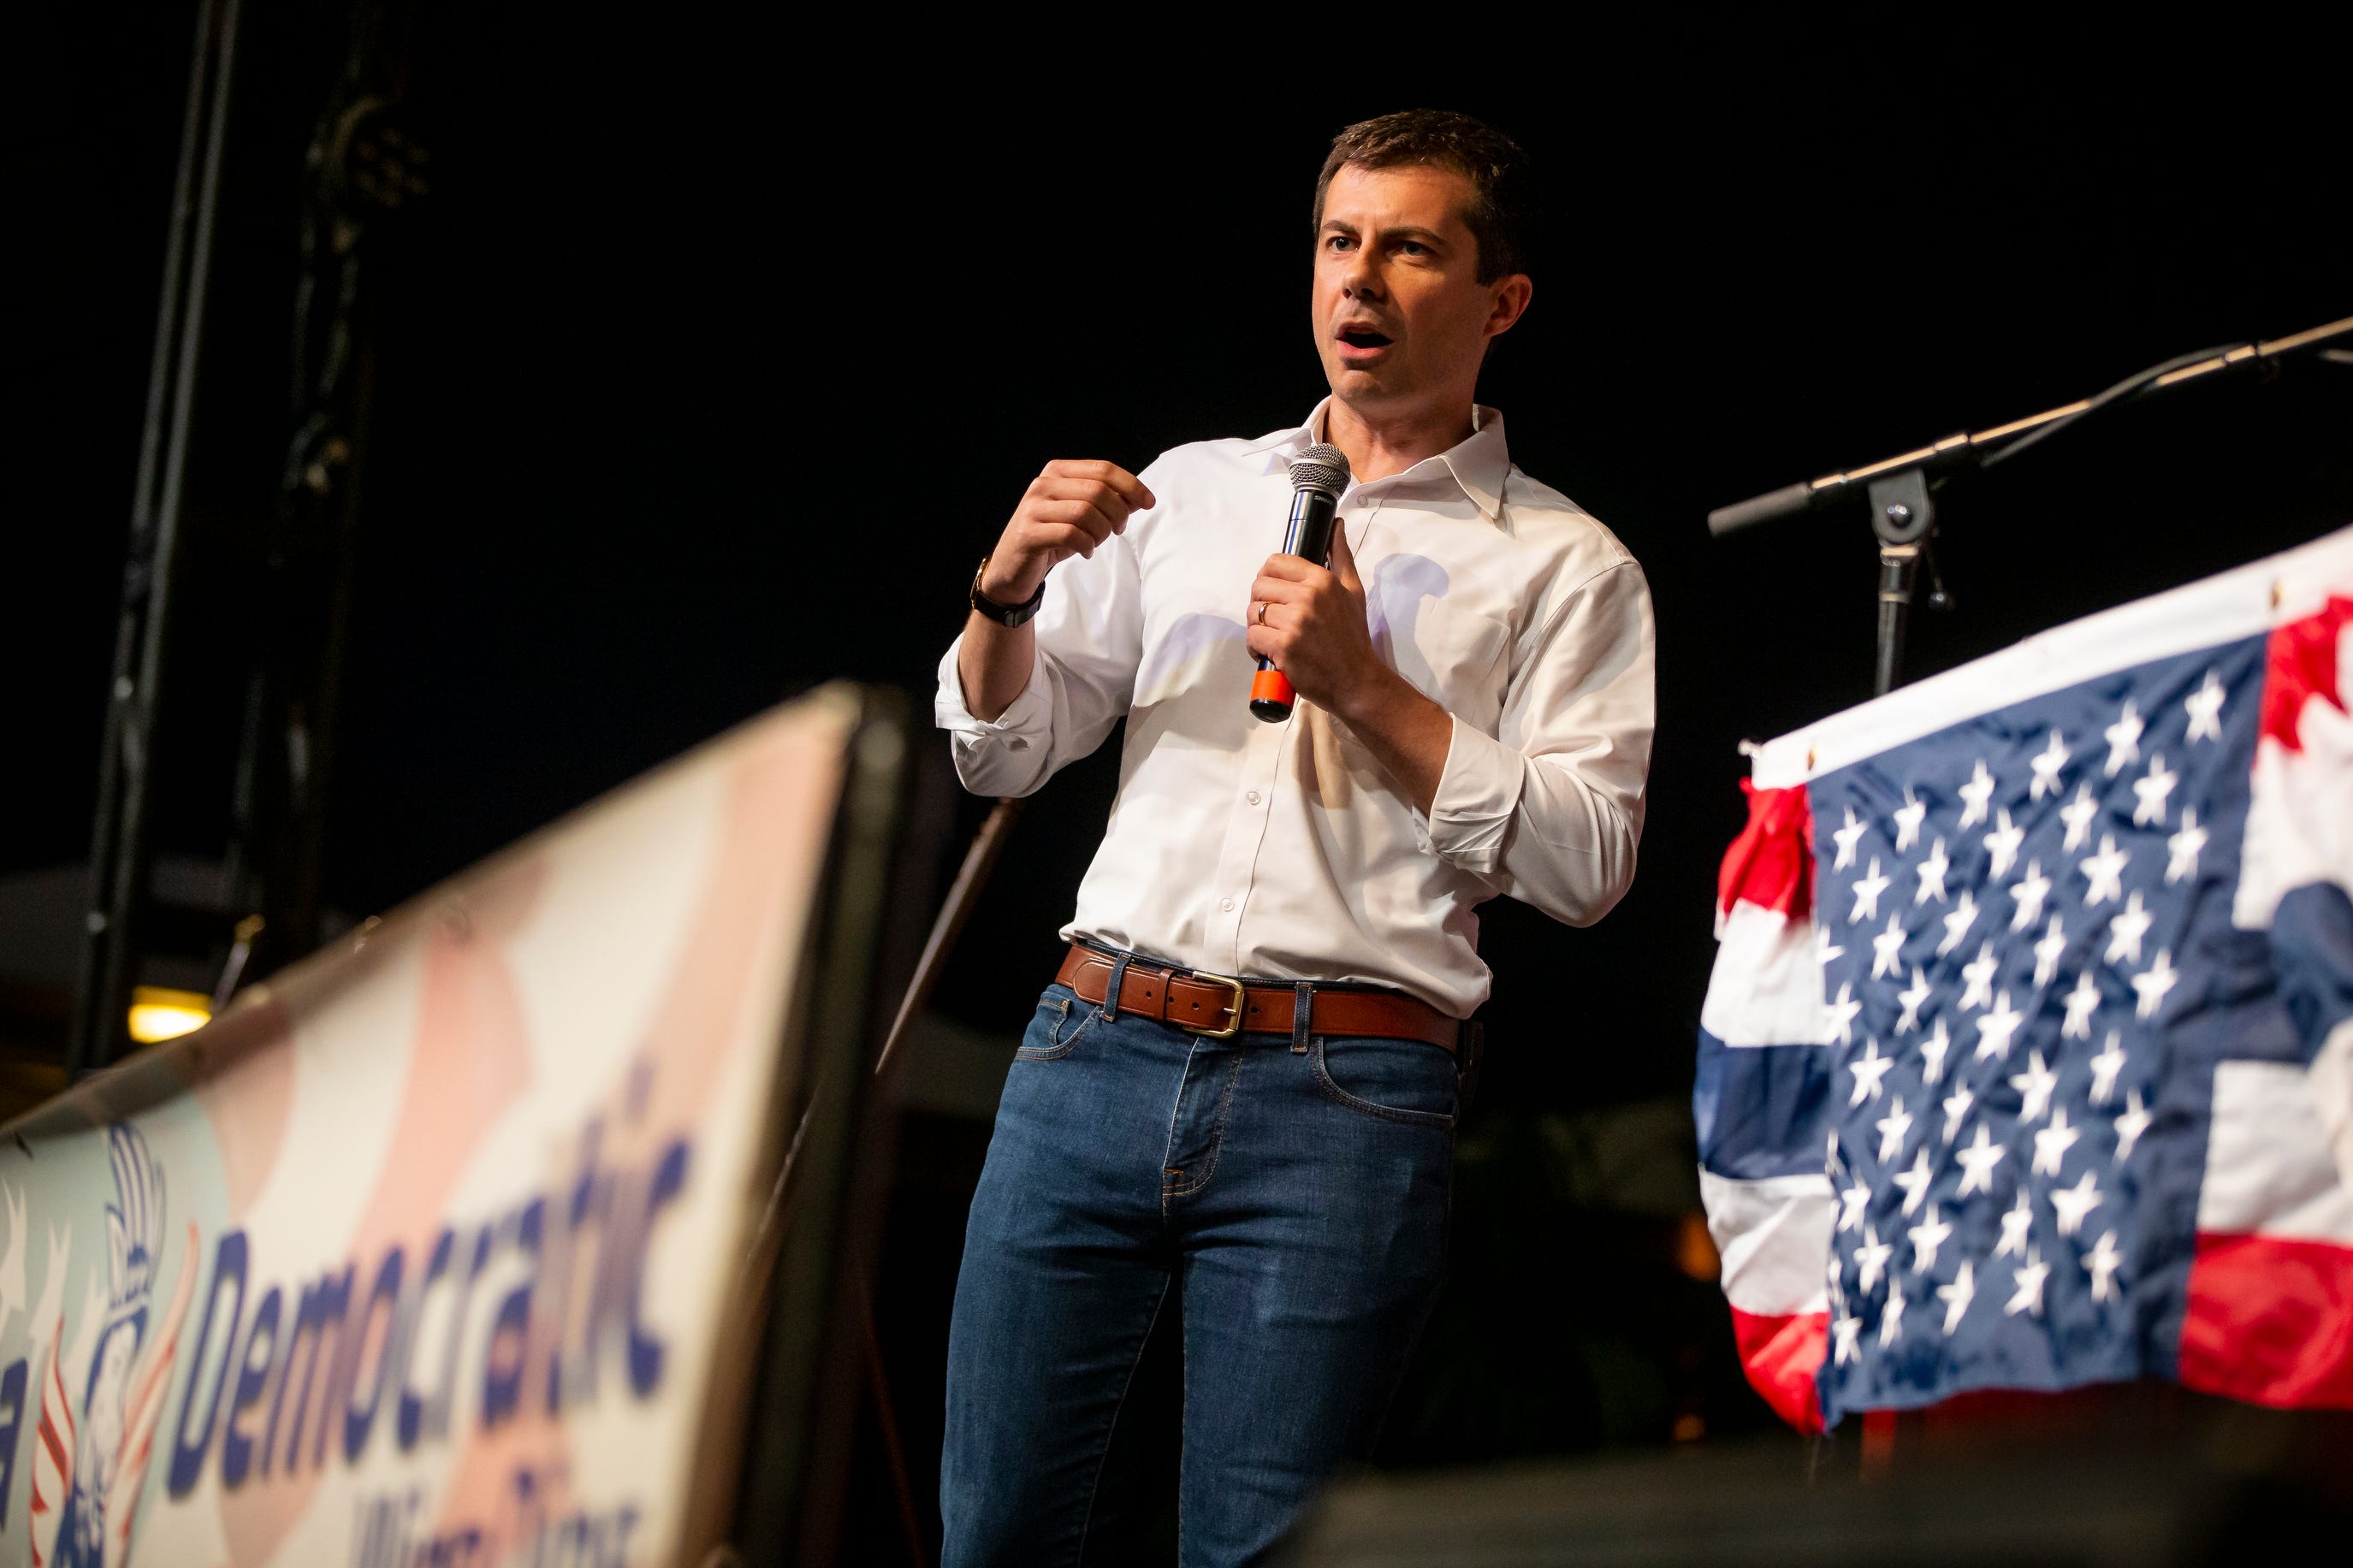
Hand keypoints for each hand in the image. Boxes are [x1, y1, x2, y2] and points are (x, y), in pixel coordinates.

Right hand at [980, 460, 1155, 602]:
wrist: (1014, 566)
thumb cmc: (1052, 537)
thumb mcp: (1082, 515)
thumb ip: (1108, 502)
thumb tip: (1140, 497)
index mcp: (1057, 471)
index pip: (1103, 469)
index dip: (1131, 485)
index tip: (1149, 502)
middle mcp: (1043, 484)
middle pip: (1097, 491)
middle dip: (1117, 513)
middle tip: (1118, 530)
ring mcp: (1033, 508)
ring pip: (1085, 512)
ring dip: (1101, 532)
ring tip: (1097, 542)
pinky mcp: (1029, 533)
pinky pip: (1071, 534)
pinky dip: (1086, 545)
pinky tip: (1085, 552)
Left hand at [1245, 526, 1388, 718]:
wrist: (1357, 681)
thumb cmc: (1353, 637)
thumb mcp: (1353, 591)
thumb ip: (1341, 556)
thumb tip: (1336, 525)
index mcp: (1322, 579)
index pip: (1275, 562)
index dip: (1268, 577)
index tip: (1274, 594)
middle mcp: (1307, 596)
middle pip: (1258, 586)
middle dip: (1260, 604)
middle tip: (1273, 620)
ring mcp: (1294, 622)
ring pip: (1252, 613)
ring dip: (1257, 627)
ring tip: (1273, 638)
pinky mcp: (1283, 647)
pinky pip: (1252, 637)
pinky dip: (1255, 647)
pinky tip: (1269, 653)